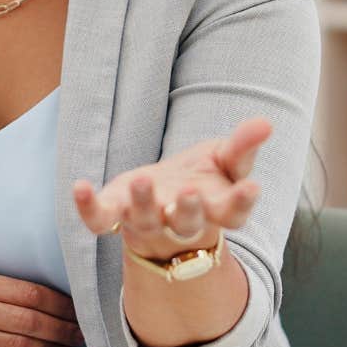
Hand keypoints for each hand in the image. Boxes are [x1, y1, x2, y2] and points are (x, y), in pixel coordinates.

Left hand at [72, 118, 271, 259]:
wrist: (164, 201)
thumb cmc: (203, 179)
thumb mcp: (225, 159)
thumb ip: (243, 146)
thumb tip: (266, 123)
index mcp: (216, 210)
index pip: (234, 213)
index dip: (242, 202)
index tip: (252, 188)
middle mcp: (181, 222)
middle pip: (186, 223)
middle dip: (187, 209)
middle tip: (189, 191)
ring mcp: (146, 221)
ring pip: (145, 220)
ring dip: (143, 203)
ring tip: (141, 180)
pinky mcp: (116, 216)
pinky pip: (100, 221)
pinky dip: (88, 208)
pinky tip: (80, 187)